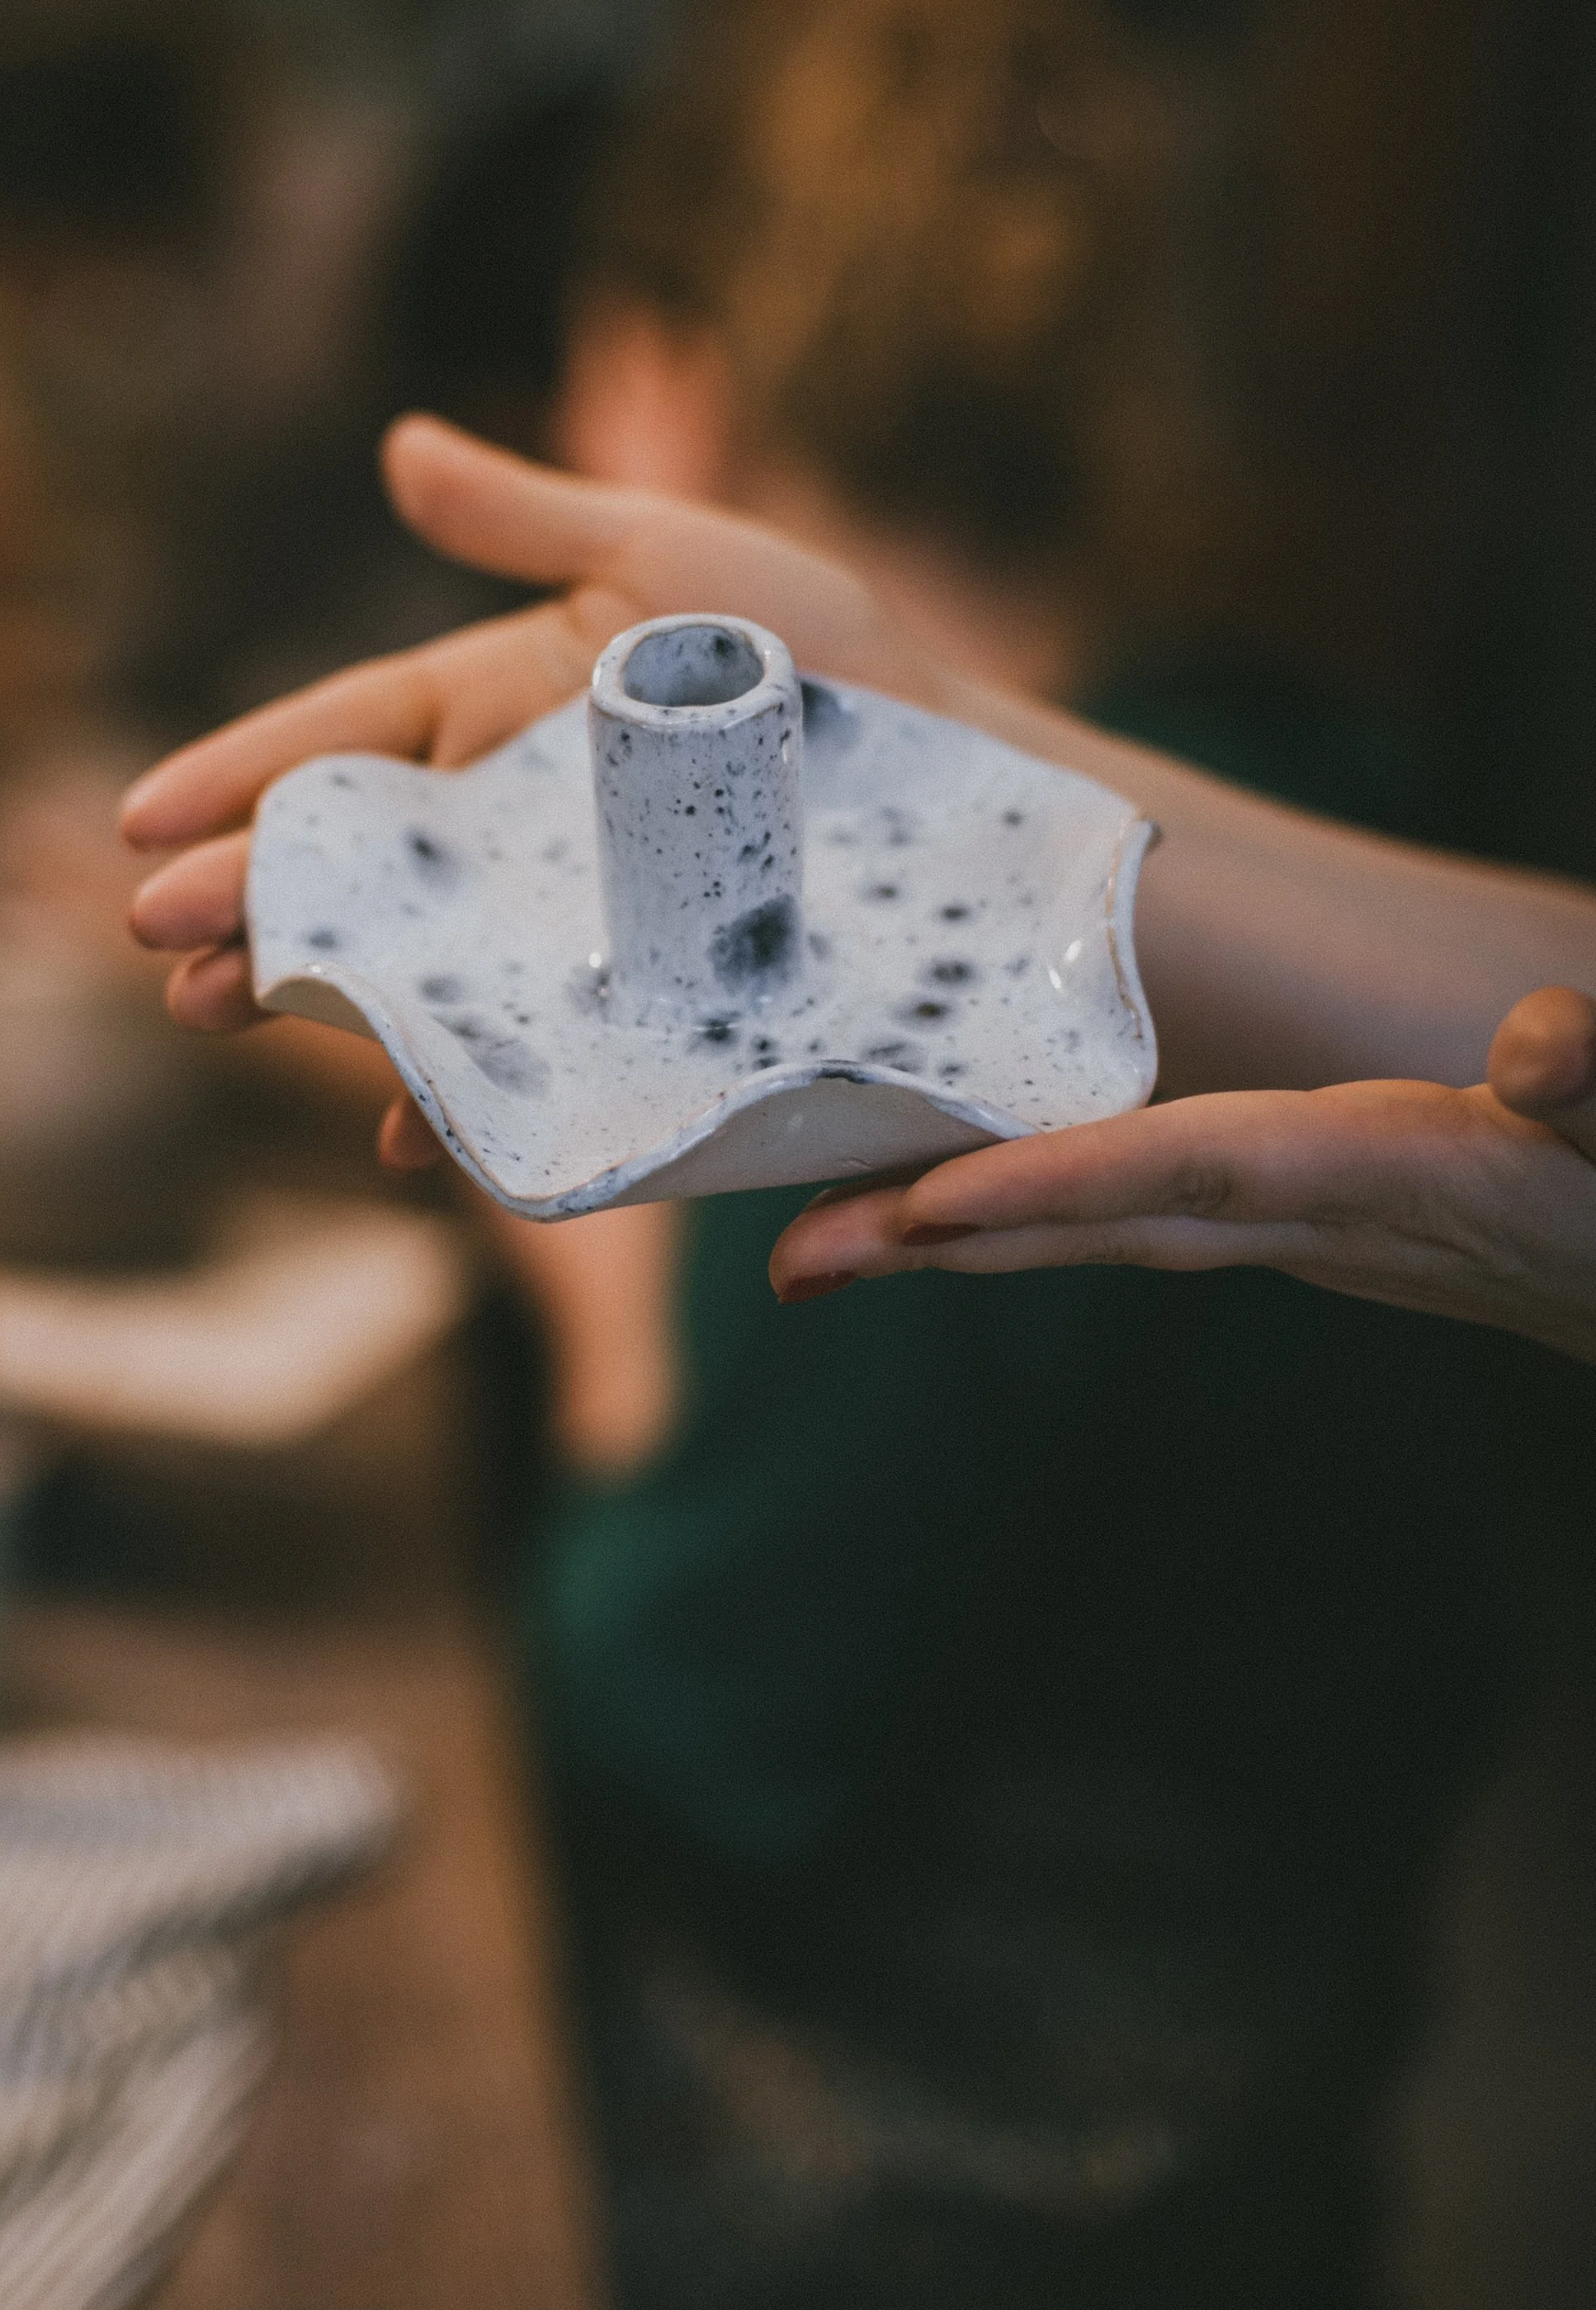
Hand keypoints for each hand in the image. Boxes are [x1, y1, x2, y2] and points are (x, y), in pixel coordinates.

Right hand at [123, 415, 891, 1047]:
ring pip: (407, 959)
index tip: (144, 814)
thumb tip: (398, 443)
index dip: (241, 775)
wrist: (959, 765)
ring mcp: (556, 918)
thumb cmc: (820, 647)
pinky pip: (522, 1049)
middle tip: (155, 939)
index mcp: (494, 708)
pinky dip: (460, 1087)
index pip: (340, 739)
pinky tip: (408, 1125)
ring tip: (216, 1014)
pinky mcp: (623, 996)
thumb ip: (531, 517)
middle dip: (246, 898)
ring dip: (313, 992)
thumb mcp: (667, 558)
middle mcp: (506, 824)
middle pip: (349, 863)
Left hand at [767, 988, 1595, 1367]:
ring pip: (1105, 1230)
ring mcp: (1311, 1232)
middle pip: (1102, 1226)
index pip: (1195, 1173)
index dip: (1060, 1187)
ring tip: (816, 1247)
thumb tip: (1543, 1046)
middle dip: (945, 1244)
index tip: (926, 1208)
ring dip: (963, 1238)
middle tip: (790, 1263)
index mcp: (1391, 1179)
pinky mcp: (1318, 1222)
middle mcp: (1322, 1218)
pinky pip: (1148, 1215)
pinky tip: (958, 1217)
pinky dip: (1043, 1215)